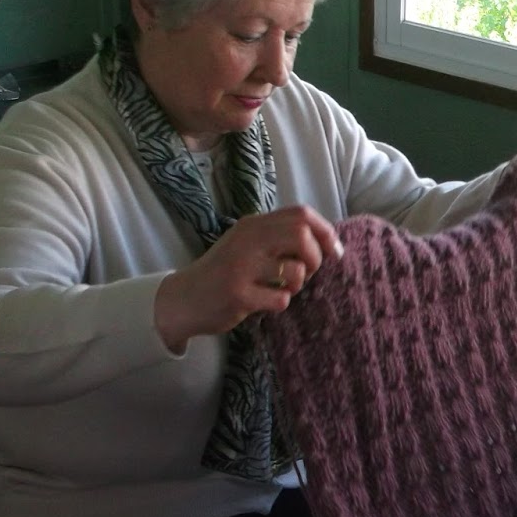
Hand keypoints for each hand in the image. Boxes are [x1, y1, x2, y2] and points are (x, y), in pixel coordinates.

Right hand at [154, 205, 342, 350]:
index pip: (301, 214)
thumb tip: (327, 242)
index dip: (326, 232)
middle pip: (302, 235)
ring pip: (295, 270)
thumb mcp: (248, 245)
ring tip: (282, 288)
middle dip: (315, 258)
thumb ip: (279, 238)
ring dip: (298, 284)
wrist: (183, 299)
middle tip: (306, 273)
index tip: (333, 252)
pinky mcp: (239, 294)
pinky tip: (264, 303)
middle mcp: (248, 240)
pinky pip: (281, 298)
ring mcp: (242, 266)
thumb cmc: (226, 273)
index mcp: (253, 224)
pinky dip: (281, 302)